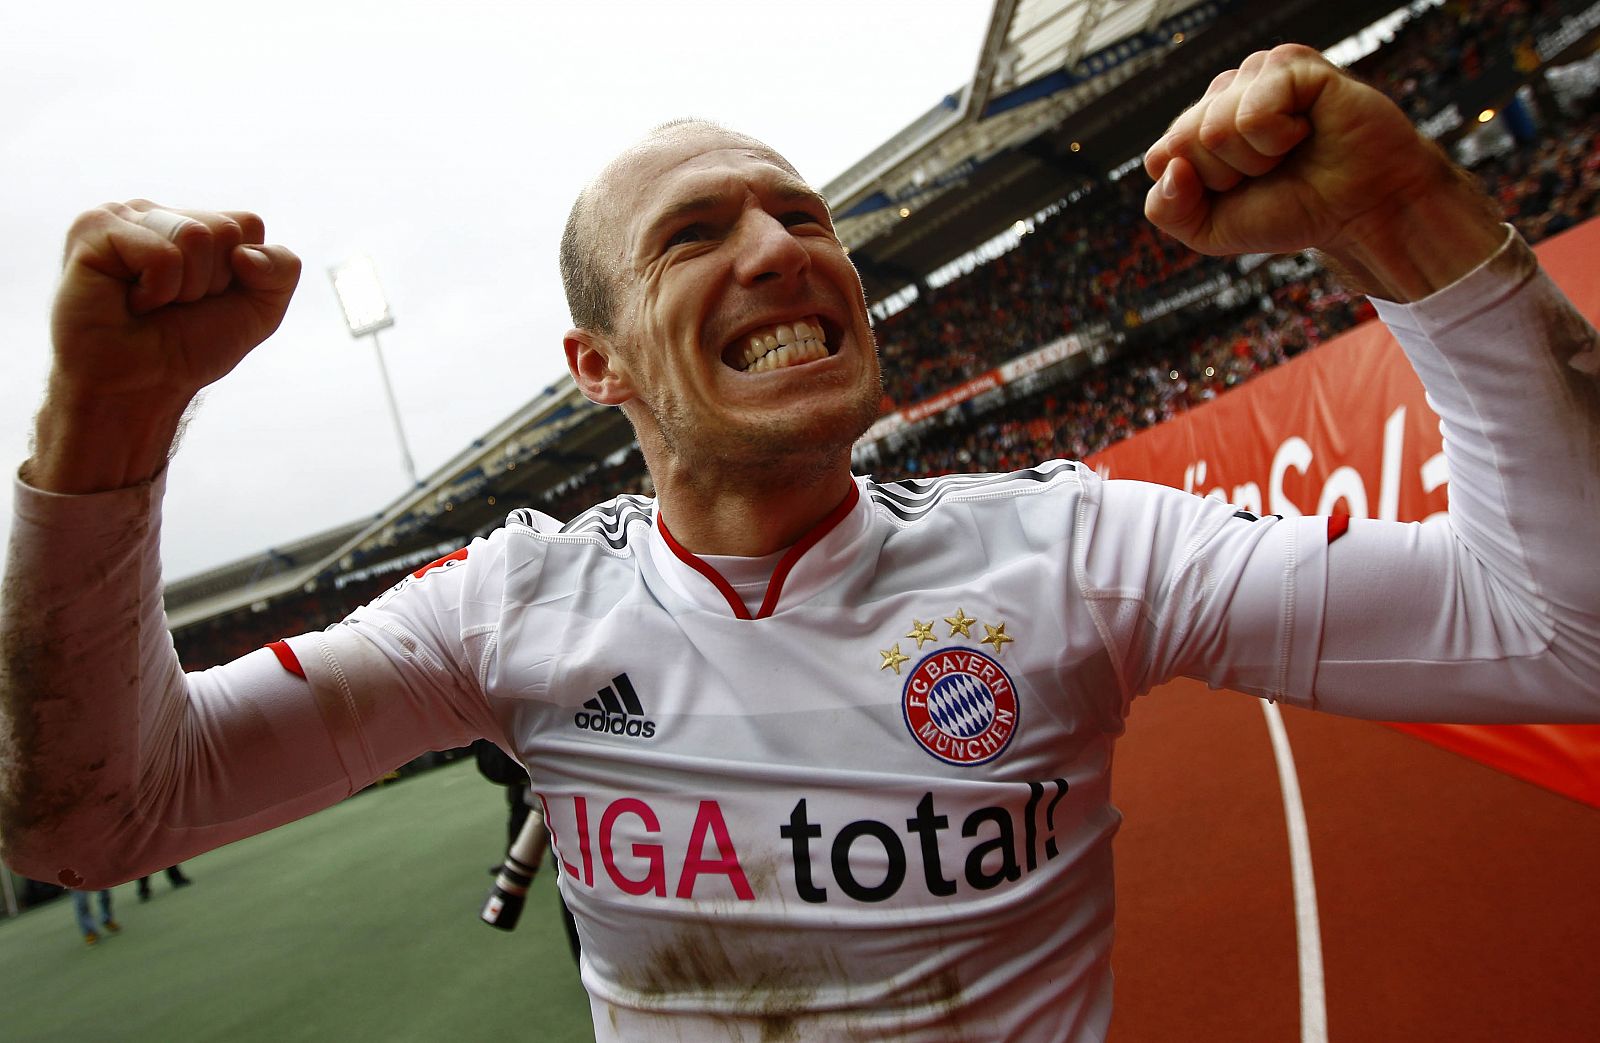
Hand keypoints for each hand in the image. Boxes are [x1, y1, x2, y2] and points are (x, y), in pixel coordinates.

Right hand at [28, 202, 300, 492]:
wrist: (137, 387)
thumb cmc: (189, 348)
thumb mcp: (259, 310)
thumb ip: (282, 269)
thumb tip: (246, 253)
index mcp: (193, 223)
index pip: (249, 224)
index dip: (243, 274)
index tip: (206, 301)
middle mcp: (158, 213)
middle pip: (227, 228)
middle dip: (212, 282)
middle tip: (173, 306)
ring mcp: (123, 215)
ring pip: (196, 236)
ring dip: (185, 289)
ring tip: (149, 304)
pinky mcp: (94, 228)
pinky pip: (163, 255)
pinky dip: (157, 291)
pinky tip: (129, 301)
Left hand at [1142, 44, 1500, 297]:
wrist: (1361, 211)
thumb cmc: (1292, 211)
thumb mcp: (1211, 230)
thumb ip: (1167, 210)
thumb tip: (1167, 165)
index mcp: (1199, 127)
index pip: (1159, 156)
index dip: (1200, 189)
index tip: (1241, 190)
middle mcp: (1223, 94)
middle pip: (1183, 142)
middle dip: (1227, 176)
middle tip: (1272, 172)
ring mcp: (1256, 73)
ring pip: (1215, 130)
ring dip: (1256, 159)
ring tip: (1291, 151)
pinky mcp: (1291, 64)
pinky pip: (1252, 114)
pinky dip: (1279, 139)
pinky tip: (1307, 130)